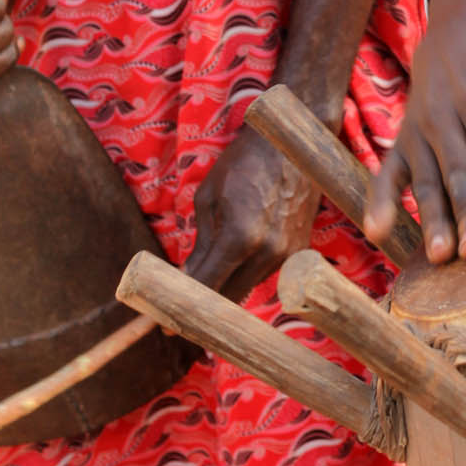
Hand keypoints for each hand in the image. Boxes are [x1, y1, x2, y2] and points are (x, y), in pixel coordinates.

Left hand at [185, 124, 320, 301]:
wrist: (295, 143)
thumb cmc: (245, 161)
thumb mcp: (210, 196)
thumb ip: (200, 242)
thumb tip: (187, 276)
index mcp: (240, 237)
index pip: (207, 287)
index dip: (182, 307)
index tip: (165, 322)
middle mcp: (268, 252)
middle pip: (229, 297)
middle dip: (203, 306)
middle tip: (179, 308)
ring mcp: (288, 253)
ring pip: (248, 287)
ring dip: (226, 288)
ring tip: (206, 283)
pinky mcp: (301, 250)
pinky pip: (266, 273)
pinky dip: (247, 274)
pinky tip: (234, 264)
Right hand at [365, 0, 465, 262]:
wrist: (454, 36)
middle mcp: (445, 115)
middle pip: (459, 170)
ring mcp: (419, 131)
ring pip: (427, 180)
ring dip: (432, 218)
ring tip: (441, 255)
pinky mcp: (402, 142)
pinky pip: (387, 173)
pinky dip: (379, 201)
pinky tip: (376, 232)